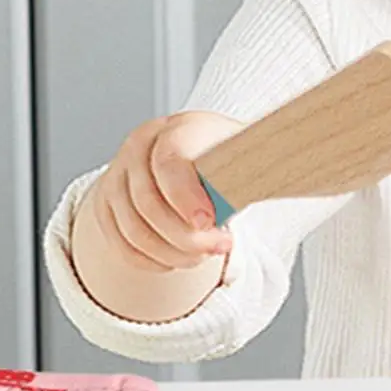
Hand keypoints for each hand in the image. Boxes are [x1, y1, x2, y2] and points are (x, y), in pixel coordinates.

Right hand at [85, 110, 244, 271]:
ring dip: (172, 254)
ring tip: (203, 256)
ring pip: (134, 230)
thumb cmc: (228, 161)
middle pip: (148, 204)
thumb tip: (283, 176)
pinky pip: (122, 245)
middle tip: (220, 247)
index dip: (187, 197)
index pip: (170, 162)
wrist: (202, 158)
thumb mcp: (248, 156)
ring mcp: (118, 176)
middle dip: (186, 237)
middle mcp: (138, 148)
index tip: (210, 223)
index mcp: (174, 129)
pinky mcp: (107, 204)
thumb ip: (257, 167)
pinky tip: (177, 261)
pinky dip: (151, 262)